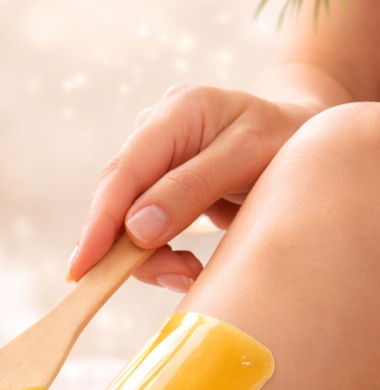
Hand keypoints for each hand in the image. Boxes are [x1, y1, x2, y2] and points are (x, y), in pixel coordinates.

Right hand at [69, 85, 315, 288]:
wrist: (305, 136)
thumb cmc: (287, 141)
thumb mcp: (250, 159)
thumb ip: (193, 189)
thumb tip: (135, 228)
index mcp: (177, 112)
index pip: (124, 171)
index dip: (99, 223)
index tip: (83, 267)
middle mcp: (156, 130)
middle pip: (117, 198)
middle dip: (132, 249)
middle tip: (180, 277)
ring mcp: (154, 156)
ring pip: (125, 219)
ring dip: (151, 256)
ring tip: (192, 272)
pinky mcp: (158, 183)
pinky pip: (141, 226)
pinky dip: (160, 254)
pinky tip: (188, 265)